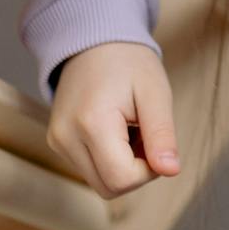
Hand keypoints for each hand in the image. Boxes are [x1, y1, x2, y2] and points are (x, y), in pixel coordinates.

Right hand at [48, 41, 180, 198]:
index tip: (155, 141)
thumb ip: (162, 135)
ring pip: (99, 181)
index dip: (148, 170)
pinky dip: (109, 159)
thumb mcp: (155, 94)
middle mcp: (66, 137)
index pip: (122, 179)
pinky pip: (90, 169)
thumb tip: (170, 171)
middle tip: (145, 134)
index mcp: (91, 123)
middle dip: (136, 171)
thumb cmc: (129, 62)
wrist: (94, 41)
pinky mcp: (57, 142)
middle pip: (109, 188)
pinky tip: (116, 131)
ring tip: (130, 128)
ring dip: (123, 166)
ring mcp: (58, 141)